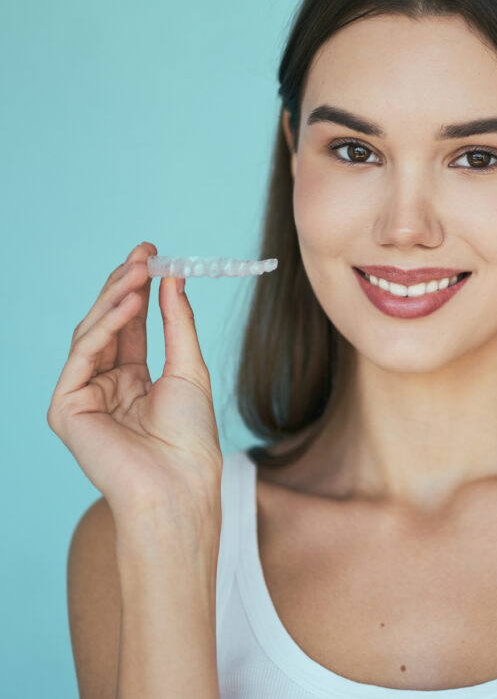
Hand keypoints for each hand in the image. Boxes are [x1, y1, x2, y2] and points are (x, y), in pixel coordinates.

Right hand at [47, 242, 221, 516]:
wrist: (180, 483)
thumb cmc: (190, 437)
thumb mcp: (189, 369)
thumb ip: (177, 323)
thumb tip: (173, 278)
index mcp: (133, 380)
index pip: (131, 325)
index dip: (139, 289)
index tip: (152, 255)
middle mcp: (105, 385)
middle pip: (107, 324)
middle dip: (124, 285)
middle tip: (143, 253)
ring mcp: (83, 396)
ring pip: (91, 334)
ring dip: (115, 299)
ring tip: (139, 272)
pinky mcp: (67, 408)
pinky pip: (83, 355)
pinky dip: (104, 328)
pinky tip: (128, 305)